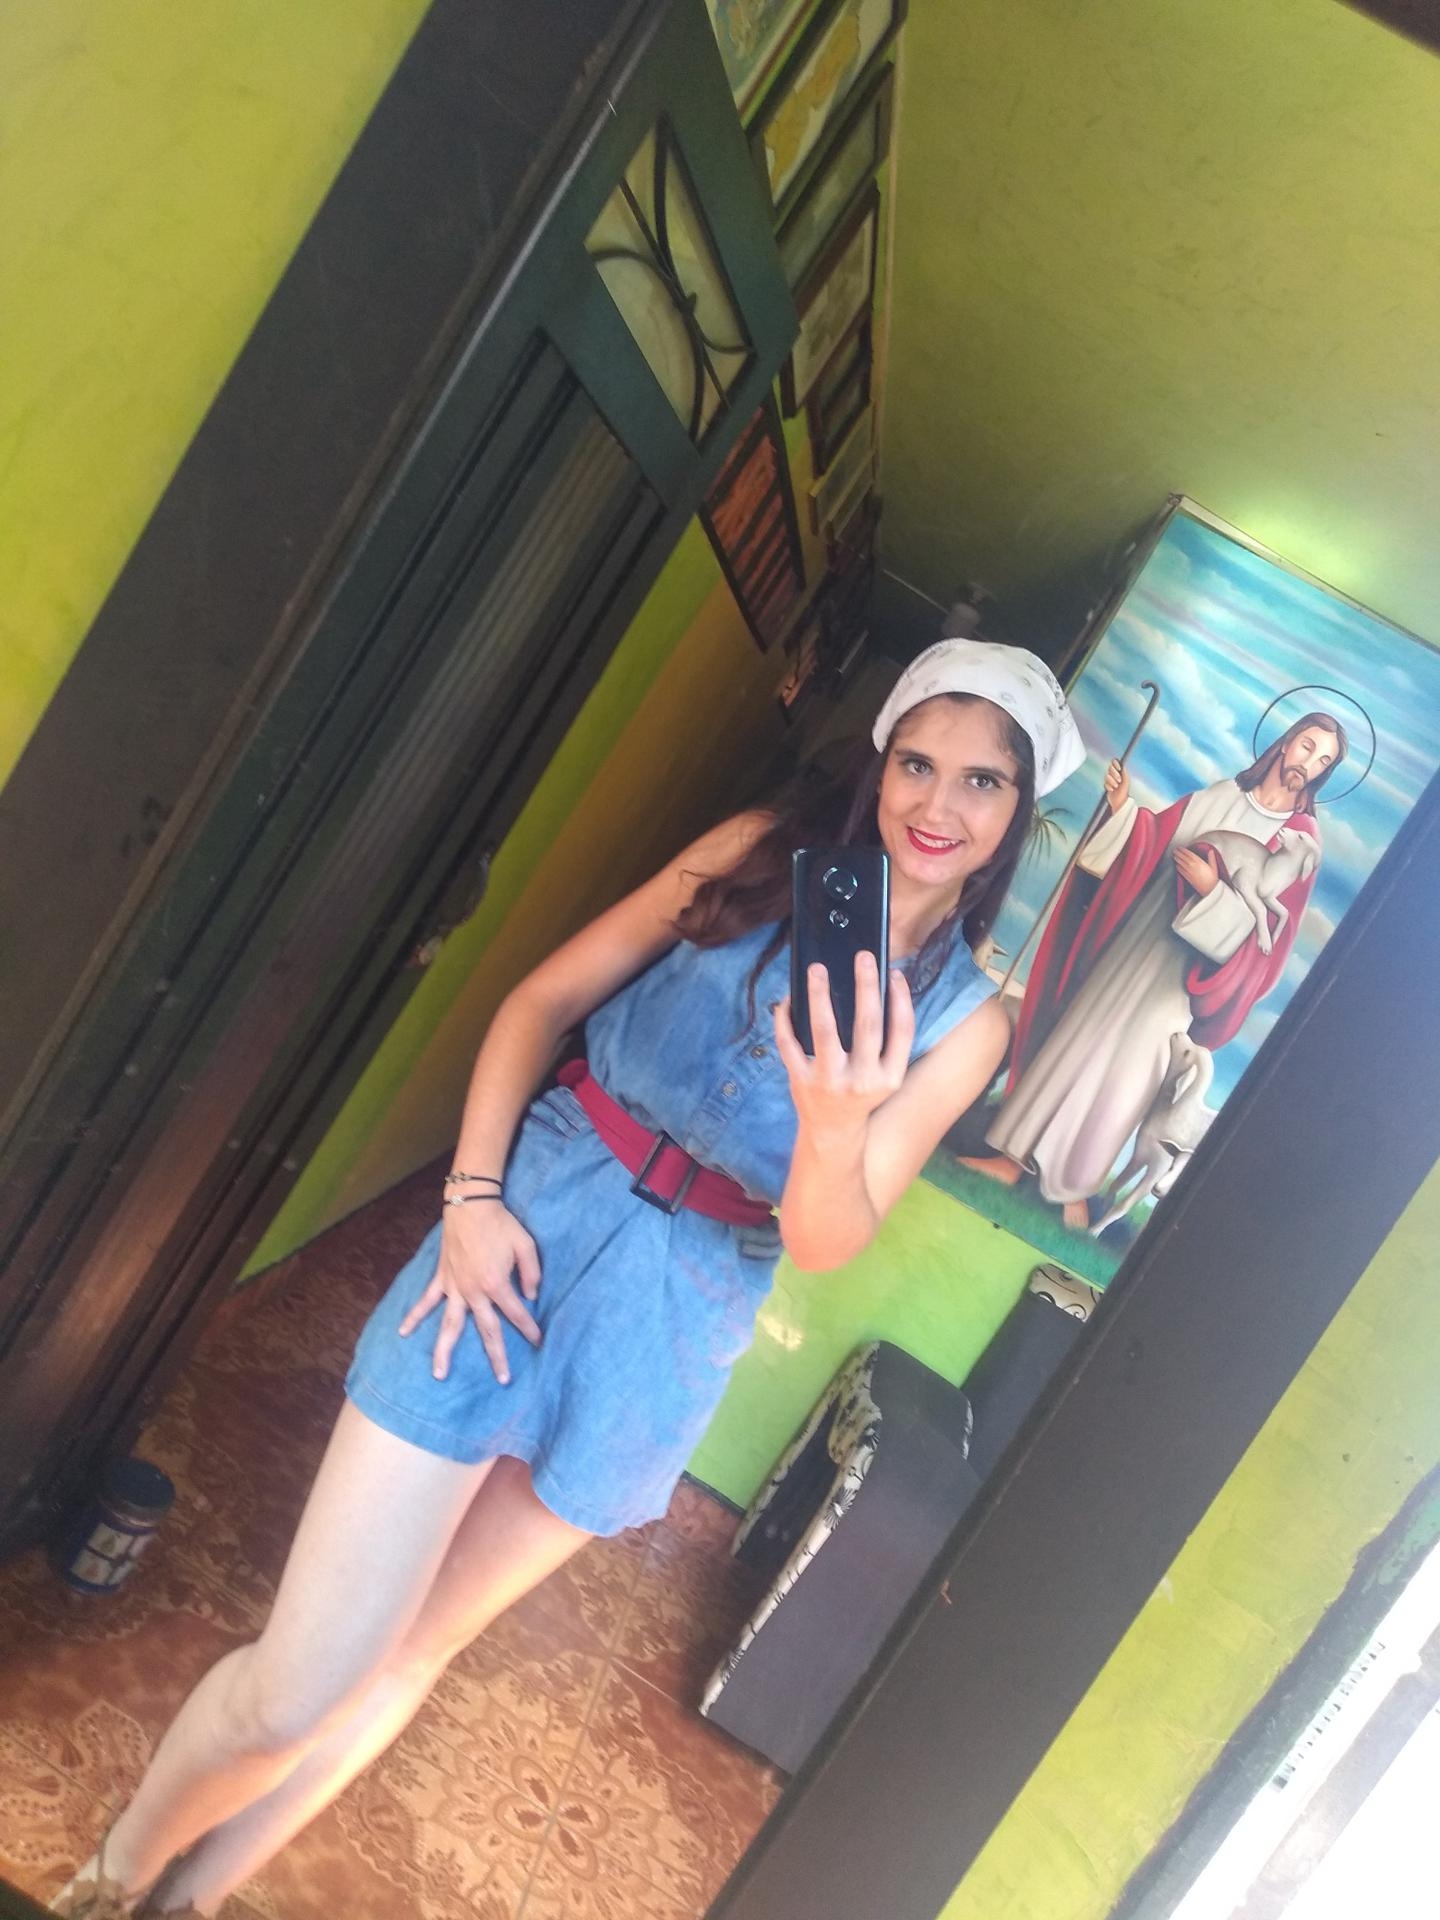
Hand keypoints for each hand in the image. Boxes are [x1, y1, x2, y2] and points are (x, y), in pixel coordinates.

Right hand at [398, 1200, 541, 1382]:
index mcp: (496, 1285)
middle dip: (496, 1356)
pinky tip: (404, 1333)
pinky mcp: (442, 1278)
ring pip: (449, 1325)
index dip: (529, 1328)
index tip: (538, 1341)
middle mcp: (474, 1292)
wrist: (471, 1205)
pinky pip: (426, 1301)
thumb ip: (532, 1274)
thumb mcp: (526, 1246)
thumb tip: (531, 1296)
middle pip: (487, 1331)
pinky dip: (414, 1316)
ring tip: (439, 1375)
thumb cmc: (501, 1224)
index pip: (517, 1314)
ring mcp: (455, 1288)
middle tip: (503, 1379)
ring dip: (444, 1351)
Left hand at [773, 951, 915, 1143]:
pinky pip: (789, 1045)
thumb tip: (876, 987)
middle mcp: (862, 1080)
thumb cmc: (861, 1094)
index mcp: (889, 1077)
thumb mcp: (884, 1076)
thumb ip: (885, 1042)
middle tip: (862, 956)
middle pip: (867, 1024)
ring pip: (824, 1030)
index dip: (901, 999)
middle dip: (866, 986)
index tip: (893, 972)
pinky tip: (787, 999)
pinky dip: (784, 1020)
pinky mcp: (801, 1082)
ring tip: (817, 969)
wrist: (833, 1132)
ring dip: (819, 996)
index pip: (902, 1031)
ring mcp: (829, 1081)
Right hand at [1104, 758, 1128, 813]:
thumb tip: (1122, 765)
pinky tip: (1112, 790)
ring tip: (1116, 786)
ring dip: (1112, 782)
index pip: (1115, 762)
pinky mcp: (1106, 785)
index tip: (1119, 769)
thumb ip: (1124, 773)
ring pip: (1107, 776)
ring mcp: (1110, 779)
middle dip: (1114, 774)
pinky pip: (1104, 783)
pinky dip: (1109, 787)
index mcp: (1120, 771)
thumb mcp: (1126, 781)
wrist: (1120, 801)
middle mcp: (1114, 774)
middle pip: (1110, 768)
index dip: (1115, 764)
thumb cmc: (1125, 791)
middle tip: (1119, 780)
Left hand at [1173, 844, 1219, 895]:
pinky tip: (1176, 865)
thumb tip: (1211, 851)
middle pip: (1183, 858)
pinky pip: (1181, 871)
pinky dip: (1178, 867)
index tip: (1180, 848)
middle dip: (1178, 853)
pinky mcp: (1187, 878)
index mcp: (1199, 863)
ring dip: (1177, 859)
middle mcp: (1193, 867)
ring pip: (1181, 864)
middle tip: (1175, 850)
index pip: (1189, 854)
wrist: (1209, 889)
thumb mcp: (1214, 867)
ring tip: (1174, 856)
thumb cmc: (1212, 879)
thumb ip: (1211, 858)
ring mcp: (1189, 872)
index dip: (1184, 850)